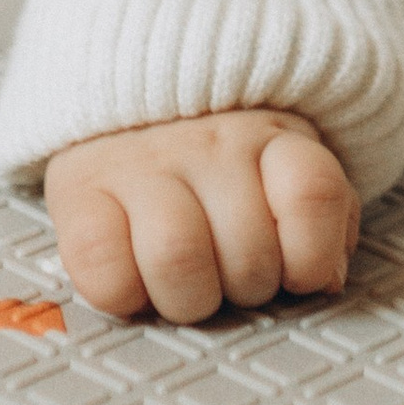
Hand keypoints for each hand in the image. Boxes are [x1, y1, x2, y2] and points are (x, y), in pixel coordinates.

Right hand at [43, 108, 360, 323]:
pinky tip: (134, 279)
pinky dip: (124, 294)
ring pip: (179, 259)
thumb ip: (319, 218)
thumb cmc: (215, 168)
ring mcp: (141, 164)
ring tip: (185, 286)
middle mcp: (208, 143)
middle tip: (229, 277)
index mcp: (269, 139)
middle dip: (246, 290)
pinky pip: (105, 270)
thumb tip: (325, 278)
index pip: (314, 194)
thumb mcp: (281, 171)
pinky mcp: (78, 192)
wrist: (123, 106)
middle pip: (249, 254)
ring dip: (188, 298)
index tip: (296, 272)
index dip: (311, 255)